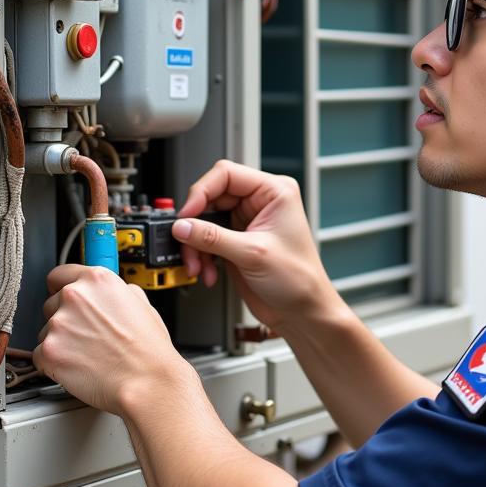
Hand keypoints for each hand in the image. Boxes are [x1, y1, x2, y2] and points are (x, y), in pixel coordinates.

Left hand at [34, 265, 194, 415]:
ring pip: (46, 331)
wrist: (147, 381)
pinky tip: (78, 366)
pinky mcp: (49, 351)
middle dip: (65, 318)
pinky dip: (54, 363)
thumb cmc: (149, 349)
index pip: (60, 274)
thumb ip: (118, 292)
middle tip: (87, 334)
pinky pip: (41, 355)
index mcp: (98, 280)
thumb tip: (108, 294)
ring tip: (88, 354)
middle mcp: (75, 296)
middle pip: (51, 303)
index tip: (66, 297)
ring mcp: (59, 324)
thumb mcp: (143, 305)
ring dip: (60, 341)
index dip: (64, 288)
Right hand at [172, 161, 337, 333]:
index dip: (201, 192)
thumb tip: (183, 226)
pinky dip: (201, 255)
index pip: (226, 174)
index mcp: (274, 192)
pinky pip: (207, 239)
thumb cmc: (299, 279)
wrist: (302, 311)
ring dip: (196, 245)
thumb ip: (213, 238)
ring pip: (204, 220)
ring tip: (199, 266)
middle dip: (196, 225)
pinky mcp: (237, 241)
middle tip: (187, 245)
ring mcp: (248, 222)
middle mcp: (260, 202)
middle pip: (211, 198)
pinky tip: (208, 272)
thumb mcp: (253, 254)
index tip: (186, 215)